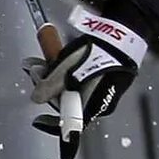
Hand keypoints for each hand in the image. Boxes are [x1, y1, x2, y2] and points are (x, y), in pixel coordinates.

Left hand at [29, 7, 145, 158]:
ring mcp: (103, 89)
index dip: (53, 124)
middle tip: (35, 71)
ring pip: (70, 88)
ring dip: (52, 76)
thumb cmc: (98, 53)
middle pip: (66, 103)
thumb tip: (36, 98)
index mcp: (93, 105)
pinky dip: (65, 71)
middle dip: (47, 89)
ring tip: (40, 62)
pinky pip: (80, 79)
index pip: (71, 125)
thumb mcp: (67, 69)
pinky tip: (53, 58)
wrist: (123, 33)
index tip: (38, 120)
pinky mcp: (103, 77)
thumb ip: (50, 86)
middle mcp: (100, 101)